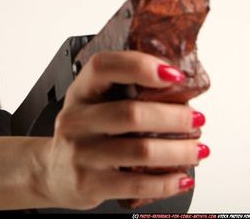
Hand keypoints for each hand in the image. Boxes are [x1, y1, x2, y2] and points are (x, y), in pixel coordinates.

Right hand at [41, 50, 207, 209]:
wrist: (53, 173)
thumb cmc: (83, 134)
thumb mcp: (92, 105)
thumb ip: (123, 91)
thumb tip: (177, 86)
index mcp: (80, 92)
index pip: (103, 67)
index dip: (139, 66)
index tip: (173, 75)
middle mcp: (76, 120)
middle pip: (131, 113)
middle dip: (174, 116)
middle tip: (196, 119)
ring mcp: (81, 153)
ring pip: (140, 151)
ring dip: (179, 150)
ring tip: (196, 149)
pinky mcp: (89, 184)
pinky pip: (136, 184)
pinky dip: (167, 182)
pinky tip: (181, 177)